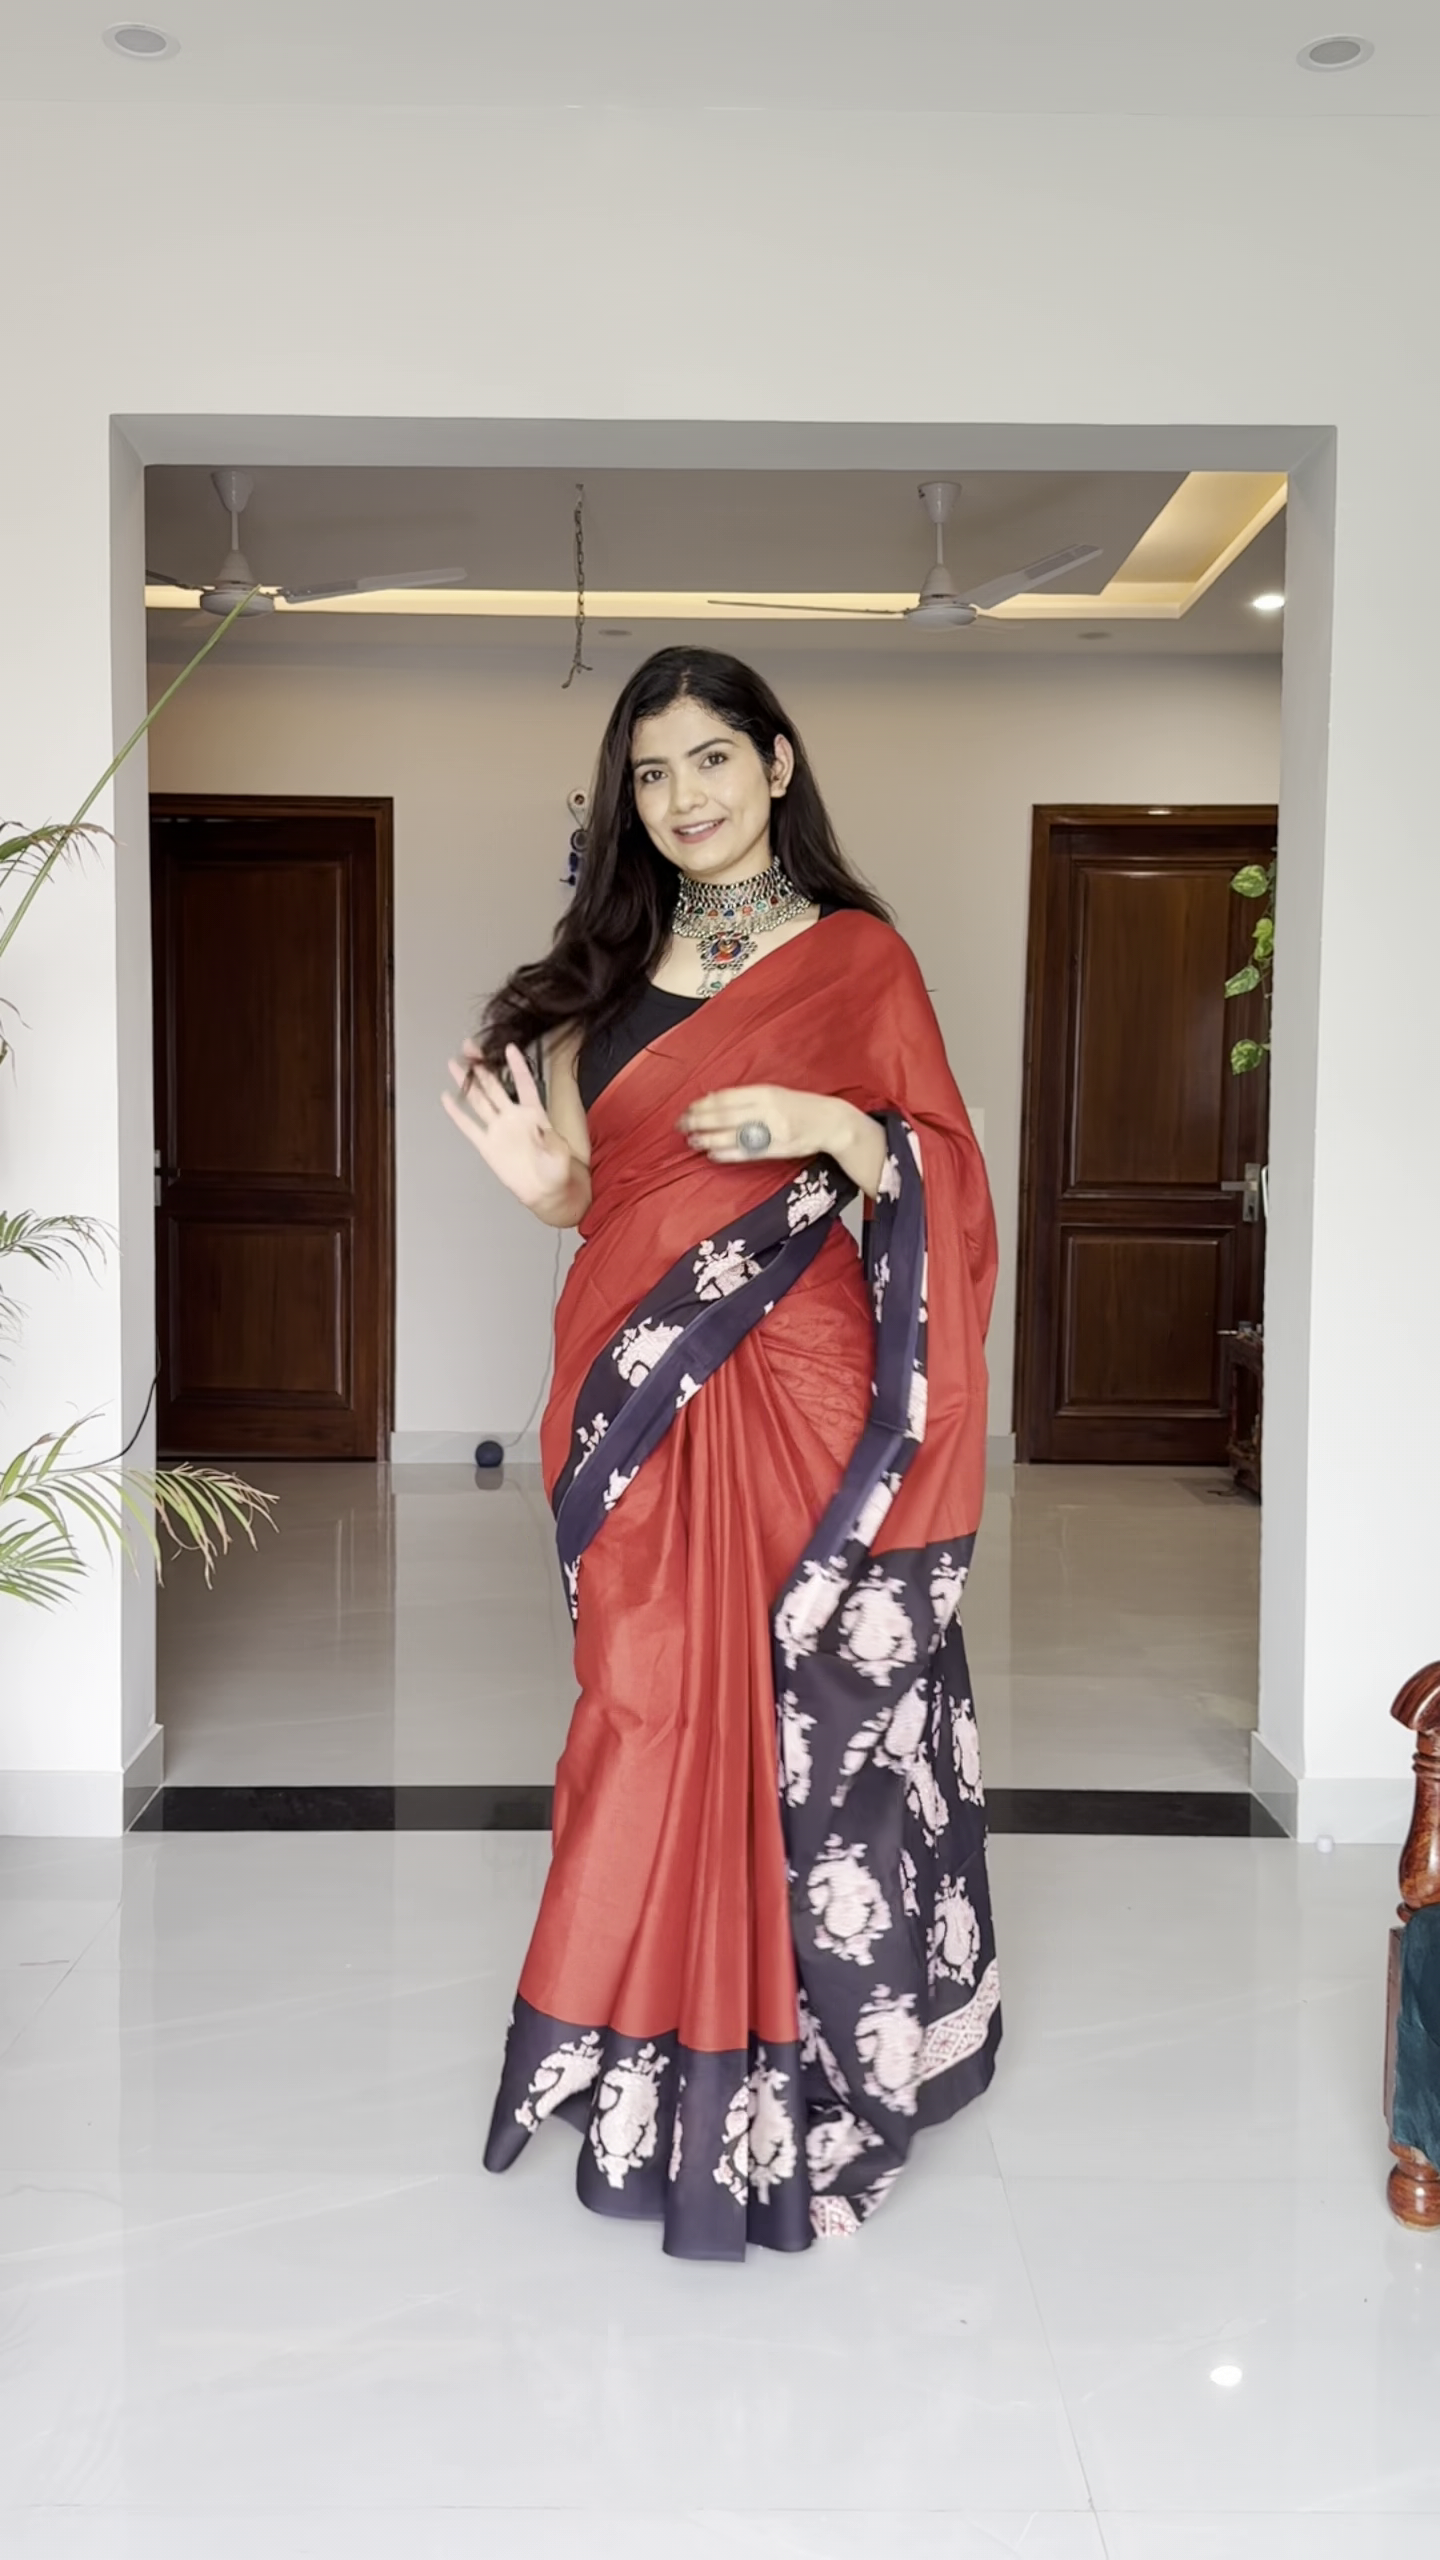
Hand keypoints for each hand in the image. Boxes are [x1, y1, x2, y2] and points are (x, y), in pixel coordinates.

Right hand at [442, 1041, 578, 1212]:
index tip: (509, 1048)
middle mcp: (513, 1117)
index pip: (524, 1084)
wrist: (546, 1191)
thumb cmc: (557, 1171)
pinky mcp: (487, 1144)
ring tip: (455, 1064)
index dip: (517, 1066)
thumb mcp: (560, 1154)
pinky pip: (469, 1126)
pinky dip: (457, 1113)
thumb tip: (541, 1130)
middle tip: (470, 1046)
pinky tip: (447, 1098)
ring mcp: (499, 1129)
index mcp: (534, 1114)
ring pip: (479, 1100)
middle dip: (482, 1066)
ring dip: (467, 1083)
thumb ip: (551, 1141)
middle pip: (495, 1085)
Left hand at [678, 1084, 847, 1165]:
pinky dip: (726, 1154)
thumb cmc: (799, 1106)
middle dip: (699, 1121)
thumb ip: (746, 1097)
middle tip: (682, 1126)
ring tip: (693, 1141)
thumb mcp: (774, 1093)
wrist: (830, 1122)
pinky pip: (746, 1152)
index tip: (688, 1109)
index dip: (703, 1104)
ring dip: (708, 1139)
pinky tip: (712, 1154)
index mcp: (764, 1092)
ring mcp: (772, 1131)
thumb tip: (712, 1099)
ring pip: (732, 1135)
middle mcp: (767, 1110)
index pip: (725, 1097)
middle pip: (724, 1116)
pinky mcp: (777, 1148)